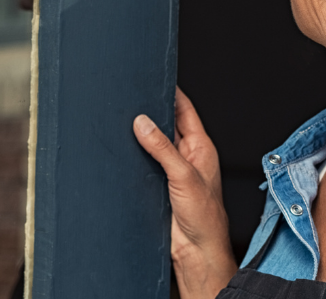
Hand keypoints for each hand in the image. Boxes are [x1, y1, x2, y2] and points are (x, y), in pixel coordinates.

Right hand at [134, 88, 237, 298]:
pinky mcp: (158, 186)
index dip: (171, 92)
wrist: (196, 251)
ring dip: (140, 135)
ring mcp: (172, 170)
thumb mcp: (183, 176)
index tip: (155, 75)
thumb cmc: (204, 217)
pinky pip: (144, 163)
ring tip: (120, 119)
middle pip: (166, 124)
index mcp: (201, 147)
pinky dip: (133, 155)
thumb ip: (162, 148)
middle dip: (150, 111)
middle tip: (130, 95)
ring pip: (152, 144)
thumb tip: (143, 122)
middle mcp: (187, 156)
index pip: (184, 110)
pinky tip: (120, 150)